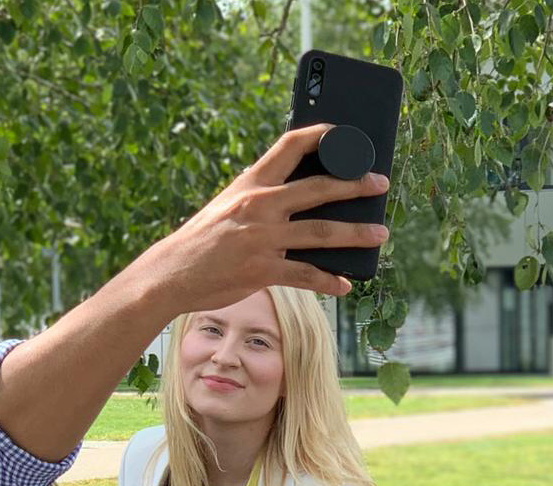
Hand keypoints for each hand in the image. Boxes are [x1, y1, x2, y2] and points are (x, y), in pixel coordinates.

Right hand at [129, 124, 390, 314]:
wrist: (172, 272)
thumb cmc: (205, 238)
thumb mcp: (229, 205)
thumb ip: (262, 196)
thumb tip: (303, 193)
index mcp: (251, 183)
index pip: (290, 145)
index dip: (321, 134)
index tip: (344, 133)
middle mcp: (259, 205)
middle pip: (318, 188)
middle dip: (355, 185)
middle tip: (380, 184)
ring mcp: (262, 238)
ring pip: (321, 233)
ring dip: (356, 234)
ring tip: (380, 234)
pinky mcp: (262, 270)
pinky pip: (306, 275)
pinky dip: (329, 281)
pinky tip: (345, 285)